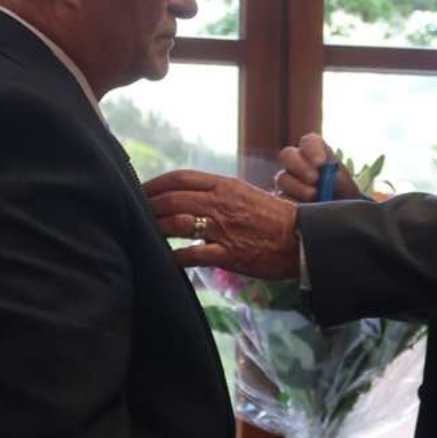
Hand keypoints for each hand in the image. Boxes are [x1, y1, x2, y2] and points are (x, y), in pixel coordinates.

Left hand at [145, 169, 300, 279]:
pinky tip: (164, 259)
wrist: (301, 239)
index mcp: (225, 185)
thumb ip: (217, 193)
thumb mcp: (245, 194)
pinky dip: (174, 257)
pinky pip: (192, 255)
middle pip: (172, 198)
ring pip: (176, 223)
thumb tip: (189, 195)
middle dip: (148, 205)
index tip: (140, 190)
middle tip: (134, 212)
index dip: (155, 183)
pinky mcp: (228, 254)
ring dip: (156, 228)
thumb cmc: (274, 217)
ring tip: (145, 233)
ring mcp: (223, 229)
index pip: (180, 178)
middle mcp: (221, 203)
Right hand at [274, 133, 360, 201]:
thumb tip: (328, 178)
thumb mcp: (346, 187)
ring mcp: (288, 181)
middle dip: (300, 166)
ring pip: (282, 178)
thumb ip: (338, 180)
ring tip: (312, 196)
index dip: (312, 149)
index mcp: (316, 153)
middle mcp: (298, 163)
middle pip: (288, 154)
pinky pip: (280, 198)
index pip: (309, 141)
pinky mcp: (282, 199)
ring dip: (297, 187)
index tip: (320, 163)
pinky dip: (292, 202)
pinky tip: (303, 207)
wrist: (340, 218)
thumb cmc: (344, 198)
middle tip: (314, 179)